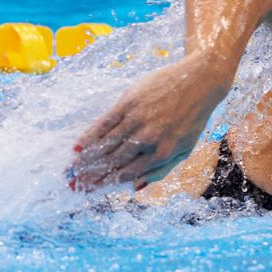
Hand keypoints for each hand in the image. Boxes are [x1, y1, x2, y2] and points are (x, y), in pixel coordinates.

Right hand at [70, 53, 231, 190]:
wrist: (199, 81)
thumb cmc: (191, 118)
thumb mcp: (184, 149)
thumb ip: (161, 170)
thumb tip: (135, 188)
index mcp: (163, 153)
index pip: (127, 174)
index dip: (106, 183)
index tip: (90, 190)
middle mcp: (149, 139)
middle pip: (113, 161)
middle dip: (91, 175)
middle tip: (73, 184)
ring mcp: (138, 119)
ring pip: (106, 144)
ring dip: (86, 159)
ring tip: (72, 169)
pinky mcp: (130, 102)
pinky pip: (105, 122)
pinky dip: (90, 135)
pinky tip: (78, 146)